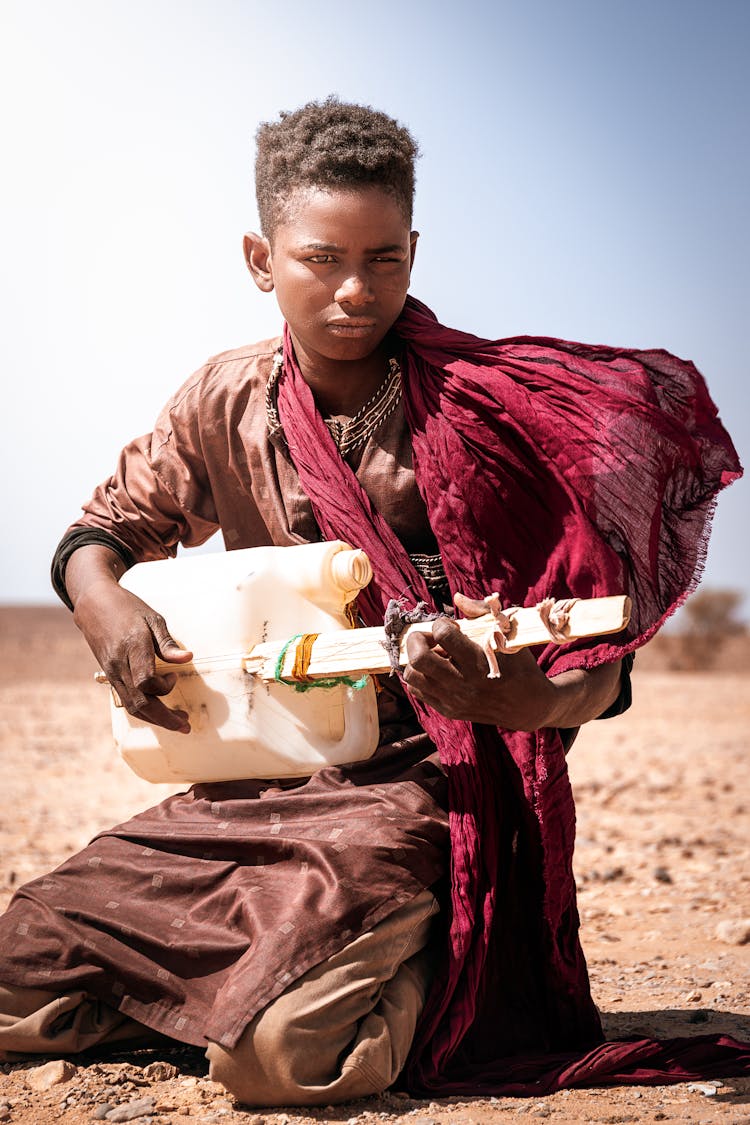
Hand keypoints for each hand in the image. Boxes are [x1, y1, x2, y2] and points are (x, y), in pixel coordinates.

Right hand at [74, 580, 193, 732]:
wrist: (94, 605)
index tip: (175, 677)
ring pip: (132, 706)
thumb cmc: (127, 609)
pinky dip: (144, 710)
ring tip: (177, 721)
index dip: (164, 687)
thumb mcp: (152, 619)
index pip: (146, 680)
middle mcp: (119, 664)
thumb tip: (187, 658)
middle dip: (165, 719)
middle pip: (140, 702)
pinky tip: (159, 710)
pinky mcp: (111, 676)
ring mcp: (112, 672)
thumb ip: (168, 643)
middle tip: (186, 725)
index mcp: (132, 647)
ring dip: (156, 719)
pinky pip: (127, 700)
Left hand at [404, 610, 555, 729]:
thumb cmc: (518, 664)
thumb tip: (457, 597)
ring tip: (433, 654)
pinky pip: (417, 691)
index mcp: (479, 662)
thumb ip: (481, 612)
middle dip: (416, 640)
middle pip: (419, 658)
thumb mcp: (506, 635)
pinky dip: (419, 675)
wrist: (527, 706)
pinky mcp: (448, 710)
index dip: (441, 623)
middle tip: (429, 636)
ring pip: (412, 676)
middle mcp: (463, 683)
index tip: (450, 626)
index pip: (443, 634)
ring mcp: (453, 700)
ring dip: (416, 659)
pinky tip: (435, 668)